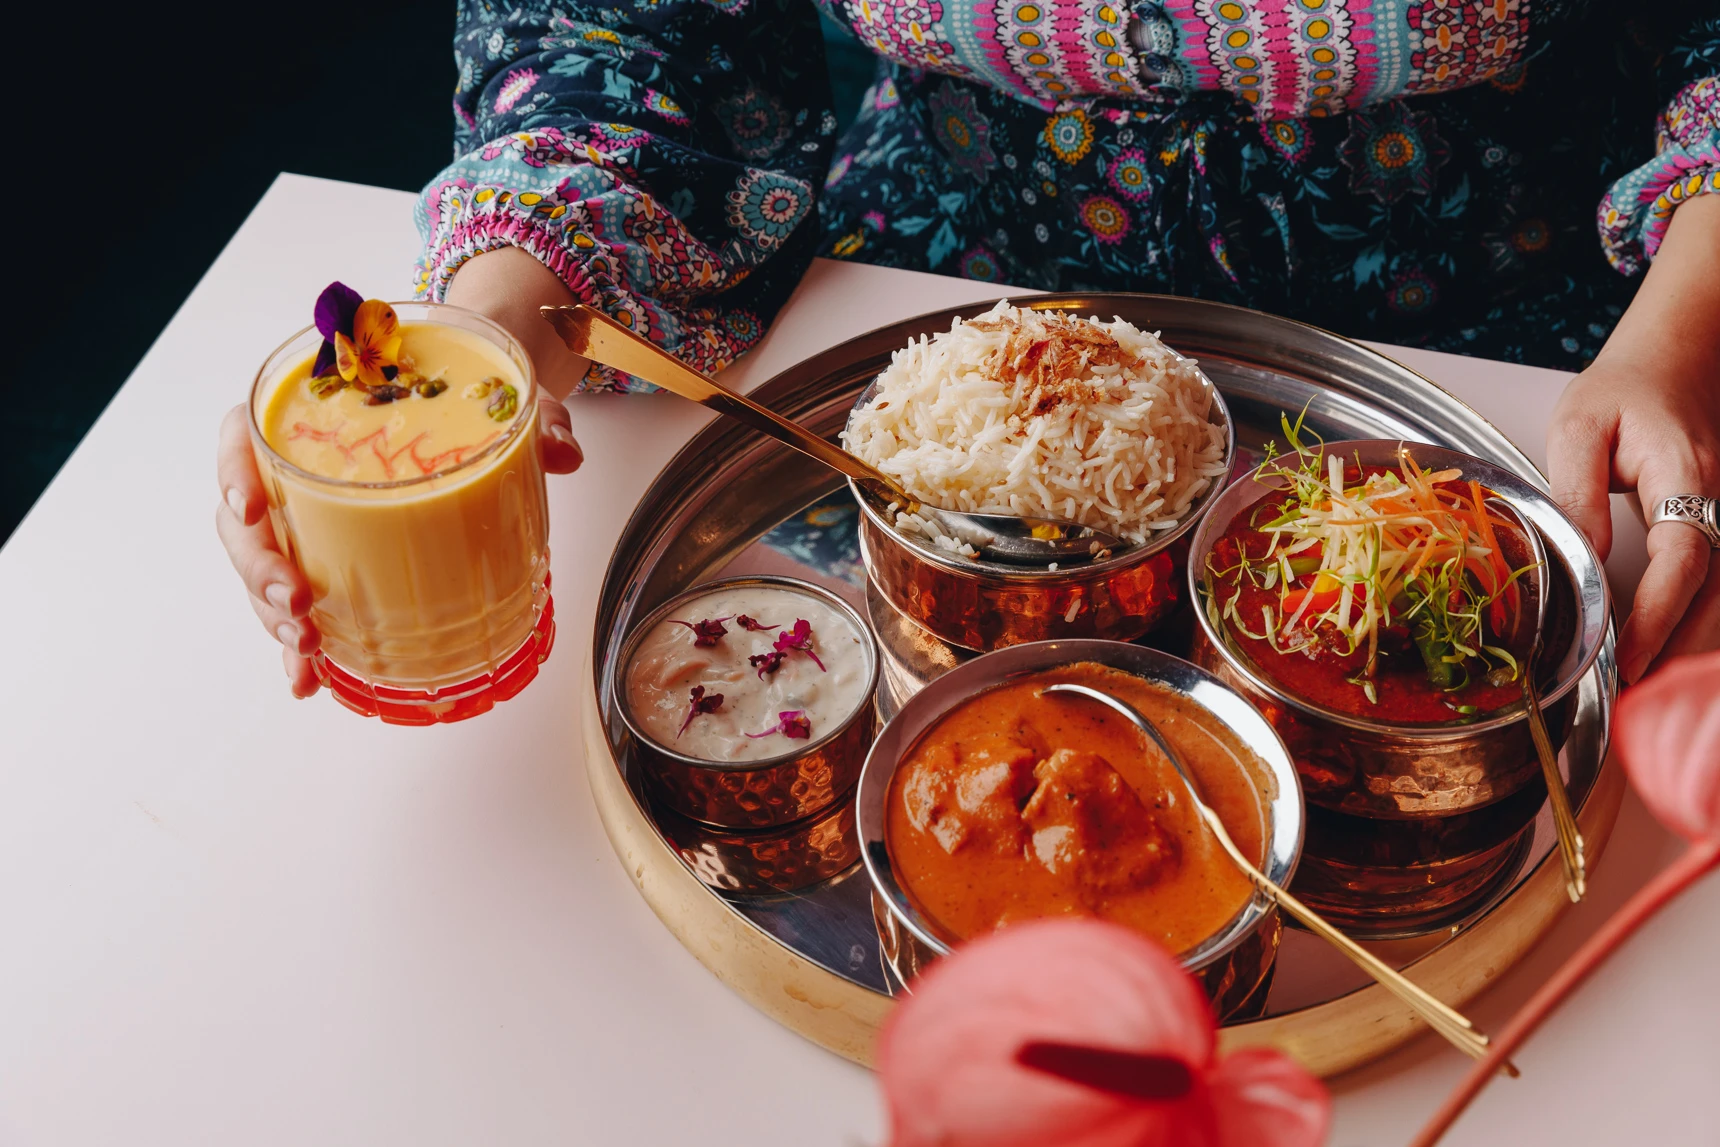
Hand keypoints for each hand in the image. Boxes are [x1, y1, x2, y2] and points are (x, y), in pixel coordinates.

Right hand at [218, 246, 587, 696]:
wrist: (478, 407)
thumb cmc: (465, 395)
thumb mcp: (501, 390)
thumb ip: (533, 413)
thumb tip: (563, 450)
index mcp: (315, 416)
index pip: (245, 432)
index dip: (233, 467)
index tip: (251, 503)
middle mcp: (300, 471)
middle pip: (248, 519)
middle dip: (260, 568)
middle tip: (296, 601)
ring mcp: (311, 523)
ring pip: (265, 570)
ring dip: (274, 615)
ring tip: (307, 646)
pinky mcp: (331, 565)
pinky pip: (301, 607)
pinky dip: (301, 648)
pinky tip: (309, 680)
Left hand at [1547, 195, 1719, 682]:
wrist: (1677, 358)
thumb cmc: (1625, 388)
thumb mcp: (1581, 426)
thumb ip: (1578, 492)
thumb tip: (1579, 558)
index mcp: (1686, 476)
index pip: (1684, 559)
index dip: (1659, 615)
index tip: (1627, 658)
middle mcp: (1718, 504)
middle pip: (1711, 594)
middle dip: (1675, 652)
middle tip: (1628, 705)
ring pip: (1718, 598)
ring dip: (1683, 648)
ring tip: (1638, 697)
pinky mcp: (1715, 531)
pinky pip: (1707, 586)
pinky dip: (1685, 625)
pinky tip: (1653, 658)